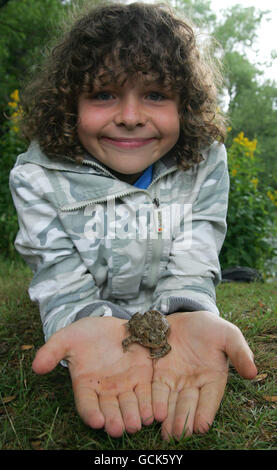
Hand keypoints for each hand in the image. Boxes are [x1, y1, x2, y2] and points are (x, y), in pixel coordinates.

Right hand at [32, 317, 153, 436]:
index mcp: (85, 385)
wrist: (111, 324)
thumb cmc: (85, 334)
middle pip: (110, 409)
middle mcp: (105, 391)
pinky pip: (148, 393)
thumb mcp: (66, 338)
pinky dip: (151, 404)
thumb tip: (36, 367)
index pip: (87, 403)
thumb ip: (52, 351)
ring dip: (134, 415)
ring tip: (137, 422)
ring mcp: (125, 386)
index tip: (96, 421)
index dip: (91, 413)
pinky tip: (155, 412)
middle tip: (119, 428)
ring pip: (130, 405)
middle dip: (115, 420)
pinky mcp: (143, 378)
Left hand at [151, 311, 256, 439]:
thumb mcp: (229, 335)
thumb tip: (253, 373)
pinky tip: (153, 413)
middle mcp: (194, 384)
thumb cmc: (211, 328)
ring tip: (166, 432)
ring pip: (172, 402)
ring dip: (169, 418)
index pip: (210, 399)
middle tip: (179, 434)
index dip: (205, 412)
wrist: (186, 316)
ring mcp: (176, 380)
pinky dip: (155, 402)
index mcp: (214, 378)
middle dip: (184, 420)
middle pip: (189, 405)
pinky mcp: (159, 373)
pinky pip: (156, 390)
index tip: (202, 425)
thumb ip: (240, 352)